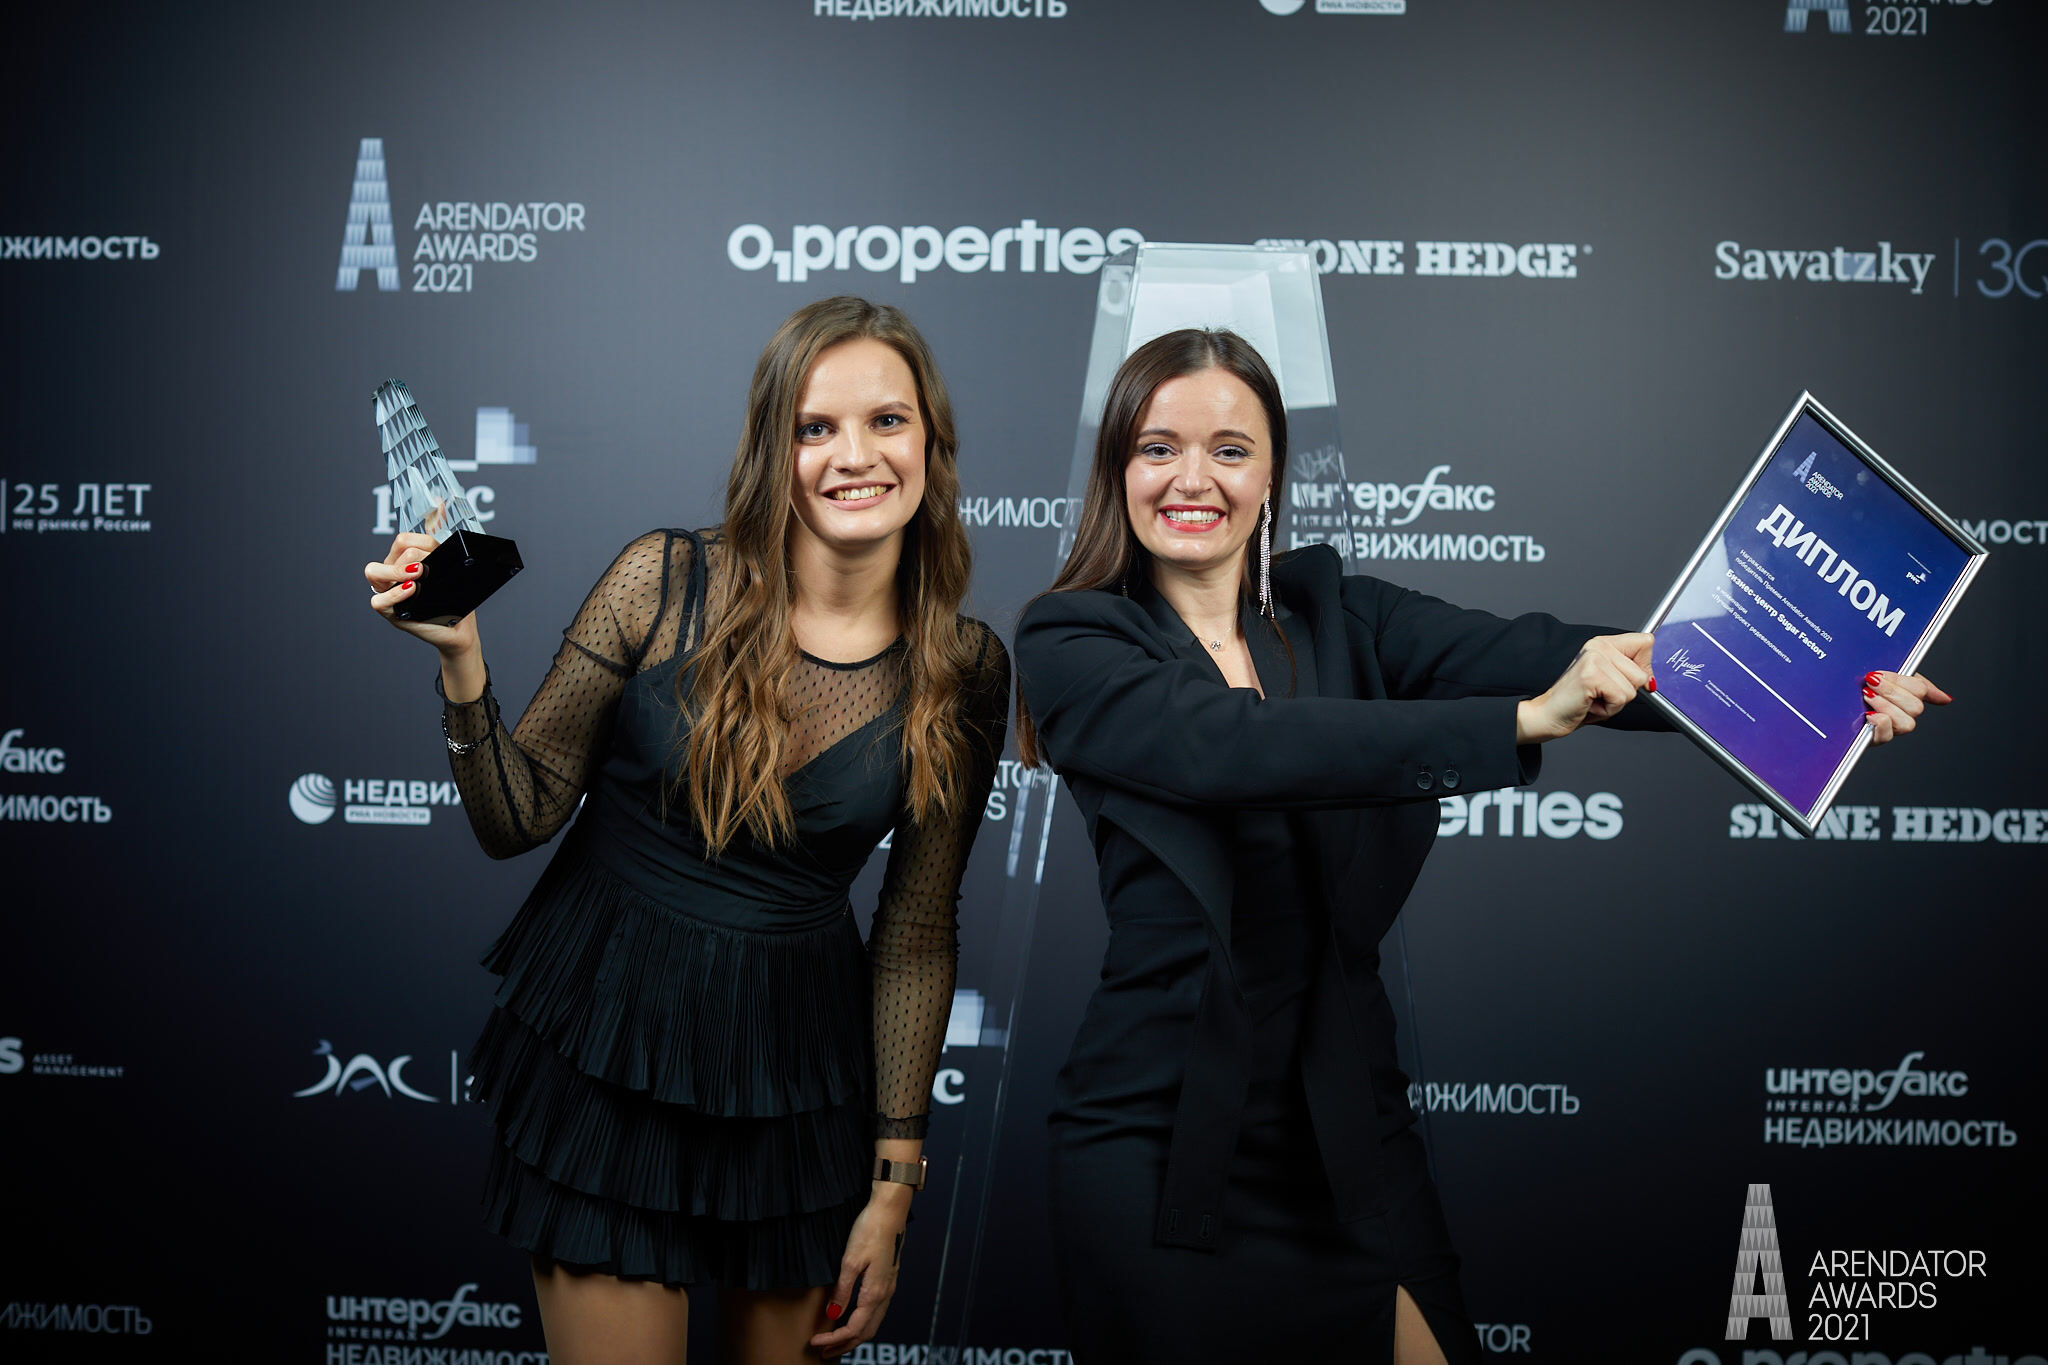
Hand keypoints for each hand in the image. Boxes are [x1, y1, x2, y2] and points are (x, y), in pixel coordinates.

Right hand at [365, 532, 478, 656]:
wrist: (459, 629)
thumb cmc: (454, 600)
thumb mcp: (451, 573)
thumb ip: (441, 555)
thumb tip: (438, 540)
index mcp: (406, 562)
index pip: (403, 541)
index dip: (420, 544)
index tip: (435, 553)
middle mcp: (394, 575)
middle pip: (388, 553)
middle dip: (407, 556)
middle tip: (423, 568)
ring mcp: (390, 593)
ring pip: (374, 572)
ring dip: (396, 571)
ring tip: (416, 576)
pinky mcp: (392, 613)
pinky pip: (379, 601)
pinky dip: (394, 594)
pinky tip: (410, 590)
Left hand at [808, 1187, 909, 1358]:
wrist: (890, 1212)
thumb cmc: (869, 1230)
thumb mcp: (850, 1260)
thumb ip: (842, 1290)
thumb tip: (833, 1315)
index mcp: (875, 1292)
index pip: (854, 1328)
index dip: (834, 1340)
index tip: (815, 1342)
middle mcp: (885, 1294)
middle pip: (867, 1332)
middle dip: (845, 1346)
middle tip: (824, 1353)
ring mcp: (889, 1287)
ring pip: (873, 1324)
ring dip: (855, 1337)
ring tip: (836, 1342)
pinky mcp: (888, 1280)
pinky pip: (877, 1312)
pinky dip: (863, 1324)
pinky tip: (852, 1320)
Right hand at [1516, 633, 1653, 743]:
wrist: (1548, 715)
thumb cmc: (1578, 702)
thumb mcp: (1610, 682)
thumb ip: (1631, 672)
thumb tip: (1652, 679)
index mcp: (1603, 643)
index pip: (1646, 642)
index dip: (1642, 667)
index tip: (1621, 679)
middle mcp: (1598, 645)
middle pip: (1643, 672)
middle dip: (1626, 691)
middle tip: (1601, 693)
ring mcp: (1594, 658)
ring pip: (1633, 687)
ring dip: (1616, 702)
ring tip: (1594, 699)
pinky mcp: (1591, 675)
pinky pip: (1621, 698)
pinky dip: (1608, 709)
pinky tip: (1590, 704)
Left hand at [1863, 670, 1951, 744]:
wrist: (1828, 698)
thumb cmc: (1857, 687)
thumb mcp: (1887, 677)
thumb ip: (1917, 684)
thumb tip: (1946, 700)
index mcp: (1904, 696)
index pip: (1920, 689)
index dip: (1903, 681)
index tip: (1880, 674)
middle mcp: (1900, 714)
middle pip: (1915, 707)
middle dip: (1892, 691)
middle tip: (1871, 682)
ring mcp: (1888, 728)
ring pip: (1907, 723)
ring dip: (1886, 707)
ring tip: (1866, 697)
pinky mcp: (1873, 739)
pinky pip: (1886, 736)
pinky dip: (1880, 723)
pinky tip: (1867, 715)